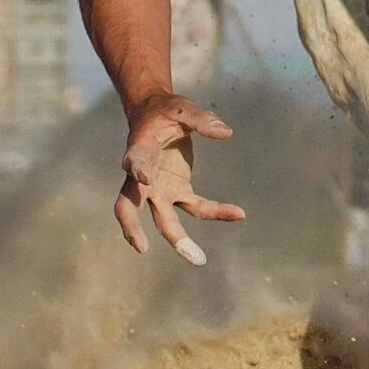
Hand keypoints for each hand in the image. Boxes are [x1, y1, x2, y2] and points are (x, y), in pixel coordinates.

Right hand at [115, 93, 243, 263]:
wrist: (156, 115)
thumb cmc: (165, 112)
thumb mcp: (183, 108)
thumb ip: (202, 120)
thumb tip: (226, 133)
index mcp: (139, 150)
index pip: (133, 163)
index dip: (137, 170)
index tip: (142, 177)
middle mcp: (142, 177)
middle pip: (130, 207)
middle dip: (134, 229)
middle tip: (141, 248)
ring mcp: (159, 189)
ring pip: (163, 220)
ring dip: (179, 240)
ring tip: (198, 260)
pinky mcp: (177, 191)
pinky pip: (195, 207)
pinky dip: (216, 212)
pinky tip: (239, 214)